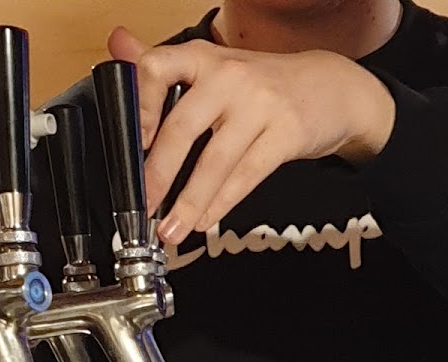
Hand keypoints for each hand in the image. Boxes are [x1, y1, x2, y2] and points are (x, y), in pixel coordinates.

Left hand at [107, 27, 395, 244]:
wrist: (330, 87)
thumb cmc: (263, 84)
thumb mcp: (215, 66)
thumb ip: (165, 64)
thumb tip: (117, 46)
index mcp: (204, 57)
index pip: (157, 69)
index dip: (139, 108)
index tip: (131, 144)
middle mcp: (230, 76)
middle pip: (183, 127)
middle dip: (158, 175)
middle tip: (144, 207)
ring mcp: (260, 105)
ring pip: (215, 161)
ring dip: (190, 202)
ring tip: (171, 229)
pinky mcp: (286, 134)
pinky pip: (246, 176)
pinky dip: (222, 204)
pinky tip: (206, 220)